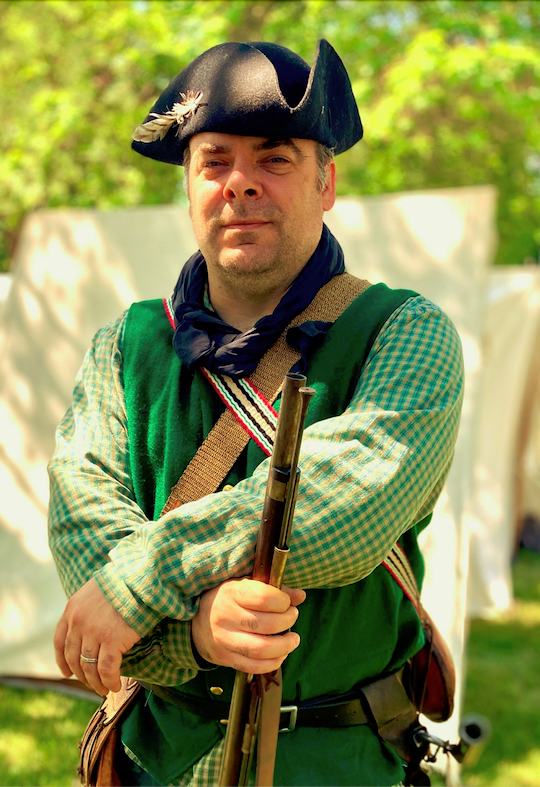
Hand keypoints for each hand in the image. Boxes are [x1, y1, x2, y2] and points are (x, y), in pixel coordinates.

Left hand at [53, 578, 140, 695]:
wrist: (141, 577)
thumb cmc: (125, 583)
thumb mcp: (96, 591)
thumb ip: (88, 610)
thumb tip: (90, 631)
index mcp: (72, 609)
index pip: (60, 642)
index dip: (62, 661)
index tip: (67, 674)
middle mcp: (78, 622)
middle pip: (74, 658)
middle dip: (82, 676)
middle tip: (93, 685)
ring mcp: (94, 631)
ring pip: (89, 668)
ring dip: (96, 683)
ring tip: (105, 689)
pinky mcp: (112, 639)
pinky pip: (107, 669)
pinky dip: (110, 681)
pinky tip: (116, 685)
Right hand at [191, 578, 305, 673]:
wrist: (197, 620)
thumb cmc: (228, 598)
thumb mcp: (245, 585)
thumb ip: (273, 589)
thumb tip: (301, 596)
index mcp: (231, 593)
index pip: (263, 597)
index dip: (283, 601)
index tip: (288, 602)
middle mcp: (226, 617)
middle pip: (265, 624)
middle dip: (288, 621)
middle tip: (293, 617)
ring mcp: (224, 640)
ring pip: (261, 648)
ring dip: (285, 646)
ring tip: (293, 639)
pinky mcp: (225, 658)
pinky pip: (254, 666)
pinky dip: (273, 662)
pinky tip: (281, 653)